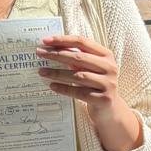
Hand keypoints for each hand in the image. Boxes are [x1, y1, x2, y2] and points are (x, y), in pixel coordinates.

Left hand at [36, 35, 142, 150]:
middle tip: (39, 54)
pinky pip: (79, 92)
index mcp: (106, 55)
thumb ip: (77, 58)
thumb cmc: (96, 84)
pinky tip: (52, 86)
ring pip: (78, 76)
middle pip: (79, 58)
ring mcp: (108, 84)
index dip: (63, 40)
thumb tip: (51, 48)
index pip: (82, 42)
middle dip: (57, 55)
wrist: (110, 109)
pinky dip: (64, 88)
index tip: (45, 41)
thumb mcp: (90, 69)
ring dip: (57, 73)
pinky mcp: (103, 99)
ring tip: (41, 72)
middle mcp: (110, 68)